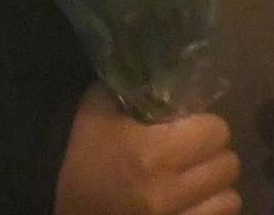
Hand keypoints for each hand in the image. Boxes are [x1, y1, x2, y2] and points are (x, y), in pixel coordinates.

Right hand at [54, 86, 240, 214]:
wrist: (45, 196)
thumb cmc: (74, 148)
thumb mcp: (101, 106)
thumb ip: (140, 88)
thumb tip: (174, 73)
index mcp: (153, 153)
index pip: (217, 132)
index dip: (207, 126)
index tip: (193, 126)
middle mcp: (165, 193)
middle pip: (228, 167)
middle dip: (214, 155)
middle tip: (196, 153)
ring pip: (228, 202)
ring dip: (215, 189)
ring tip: (197, 181)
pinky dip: (207, 212)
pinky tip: (191, 204)